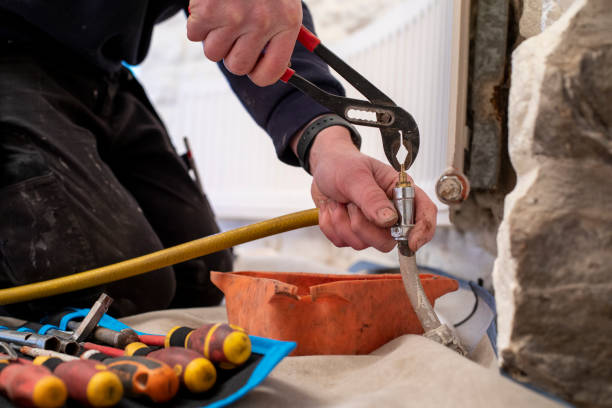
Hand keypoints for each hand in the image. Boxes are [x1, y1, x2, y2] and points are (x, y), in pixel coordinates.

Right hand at [187, 0, 301, 85]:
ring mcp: (235, 17)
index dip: (257, 74)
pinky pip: (194, 35)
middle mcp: (263, 23)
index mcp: (286, 23)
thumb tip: (269, 72)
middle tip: (233, 34)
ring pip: (213, 53)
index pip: (270, 73)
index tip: (253, 67)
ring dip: (212, 37)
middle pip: (237, 66)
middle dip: (231, 53)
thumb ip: (277, 37)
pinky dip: (196, 23)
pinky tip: (208, 6)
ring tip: (222, 14)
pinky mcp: (208, 10)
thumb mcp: (282, 4)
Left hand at [300, 126, 436, 252]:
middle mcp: (390, 213)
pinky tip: (332, 208)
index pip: (425, 212)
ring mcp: (371, 226)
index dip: (423, 230)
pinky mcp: (353, 233)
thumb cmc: (343, 164)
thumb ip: (372, 197)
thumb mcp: (356, 175)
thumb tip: (390, 220)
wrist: (322, 168)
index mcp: (400, 192)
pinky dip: (331, 225)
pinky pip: (343, 241)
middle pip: (389, 240)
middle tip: (350, 202)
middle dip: (363, 225)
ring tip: (340, 201)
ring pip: (362, 242)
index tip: (411, 242)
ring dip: (343, 221)